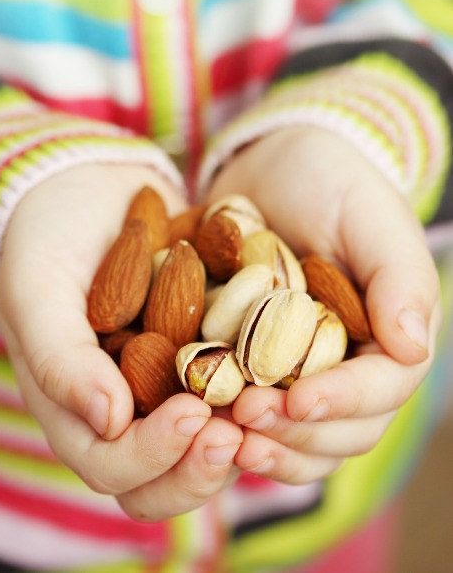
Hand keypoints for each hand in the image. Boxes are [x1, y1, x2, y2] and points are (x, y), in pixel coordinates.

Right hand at [0, 164, 242, 519]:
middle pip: (165, 477)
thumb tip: (108, 422)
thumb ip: (60, 358)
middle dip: (201, 465)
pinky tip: (290, 368)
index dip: (151, 455)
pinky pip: (241, 388)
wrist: (95, 191)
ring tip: (270, 405)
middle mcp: (129, 409)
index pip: (111, 464)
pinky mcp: (210, 353)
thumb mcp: (39, 290)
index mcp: (79, 407)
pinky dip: (264, 389)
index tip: (191, 413)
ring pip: (210, 443)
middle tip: (237, 433)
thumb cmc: (51, 239)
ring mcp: (171, 384)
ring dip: (242, 437)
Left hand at [206, 126, 440, 482]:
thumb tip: (414, 349)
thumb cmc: (331, 181)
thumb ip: (400, 278)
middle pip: (342, 431)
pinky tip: (198, 419)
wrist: (273, 167)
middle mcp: (352, 363)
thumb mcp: (370, 217)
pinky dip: (231, 428)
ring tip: (220, 436)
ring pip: (300, 438)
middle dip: (297, 432)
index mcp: (390, 334)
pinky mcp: (256, 365)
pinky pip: (253, 415)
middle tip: (245, 418)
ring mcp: (304, 371)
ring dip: (265, 445)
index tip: (296, 399)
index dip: (343, 403)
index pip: (381, 388)